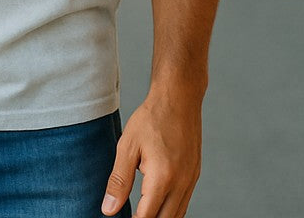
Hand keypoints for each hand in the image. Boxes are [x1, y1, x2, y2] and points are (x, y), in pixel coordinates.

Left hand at [101, 90, 202, 217]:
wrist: (179, 98)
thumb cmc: (151, 118)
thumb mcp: (128, 146)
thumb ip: (119, 181)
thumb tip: (109, 210)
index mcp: (162, 178)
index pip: (146, 217)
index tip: (120, 217)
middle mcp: (181, 184)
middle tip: (130, 215)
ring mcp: (191, 180)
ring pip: (177, 215)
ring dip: (160, 217)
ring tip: (141, 211)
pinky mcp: (195, 175)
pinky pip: (184, 202)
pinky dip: (171, 209)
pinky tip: (157, 203)